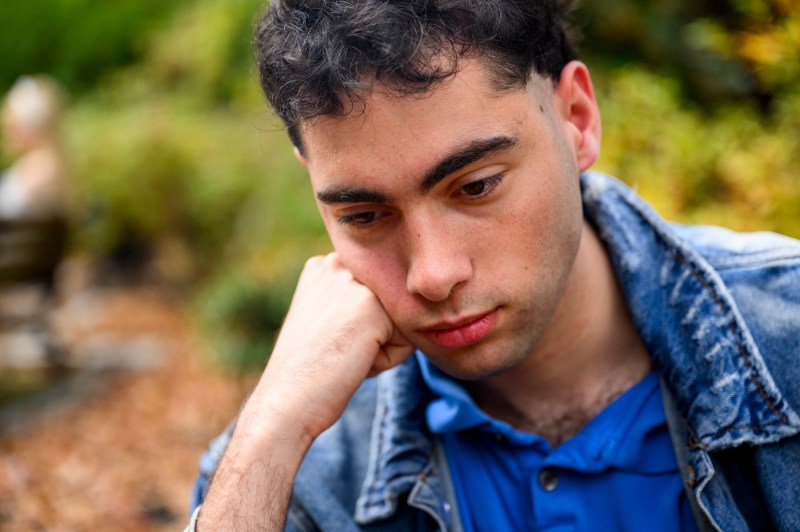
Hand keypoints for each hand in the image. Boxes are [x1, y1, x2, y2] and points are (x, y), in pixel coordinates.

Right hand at [198, 253, 413, 529]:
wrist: (284, 406)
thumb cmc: (305, 377)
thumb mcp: (323, 323)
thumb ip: (349, 302)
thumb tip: (392, 293)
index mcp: (322, 266)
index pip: (376, 293)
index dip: (365, 330)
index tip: (333, 351)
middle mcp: (335, 264)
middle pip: (390, 303)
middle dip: (378, 335)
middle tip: (340, 356)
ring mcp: (351, 284)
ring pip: (399, 319)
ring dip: (383, 346)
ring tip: (346, 359)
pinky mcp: (368, 308)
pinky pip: (403, 336)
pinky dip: (387, 358)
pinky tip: (354, 364)